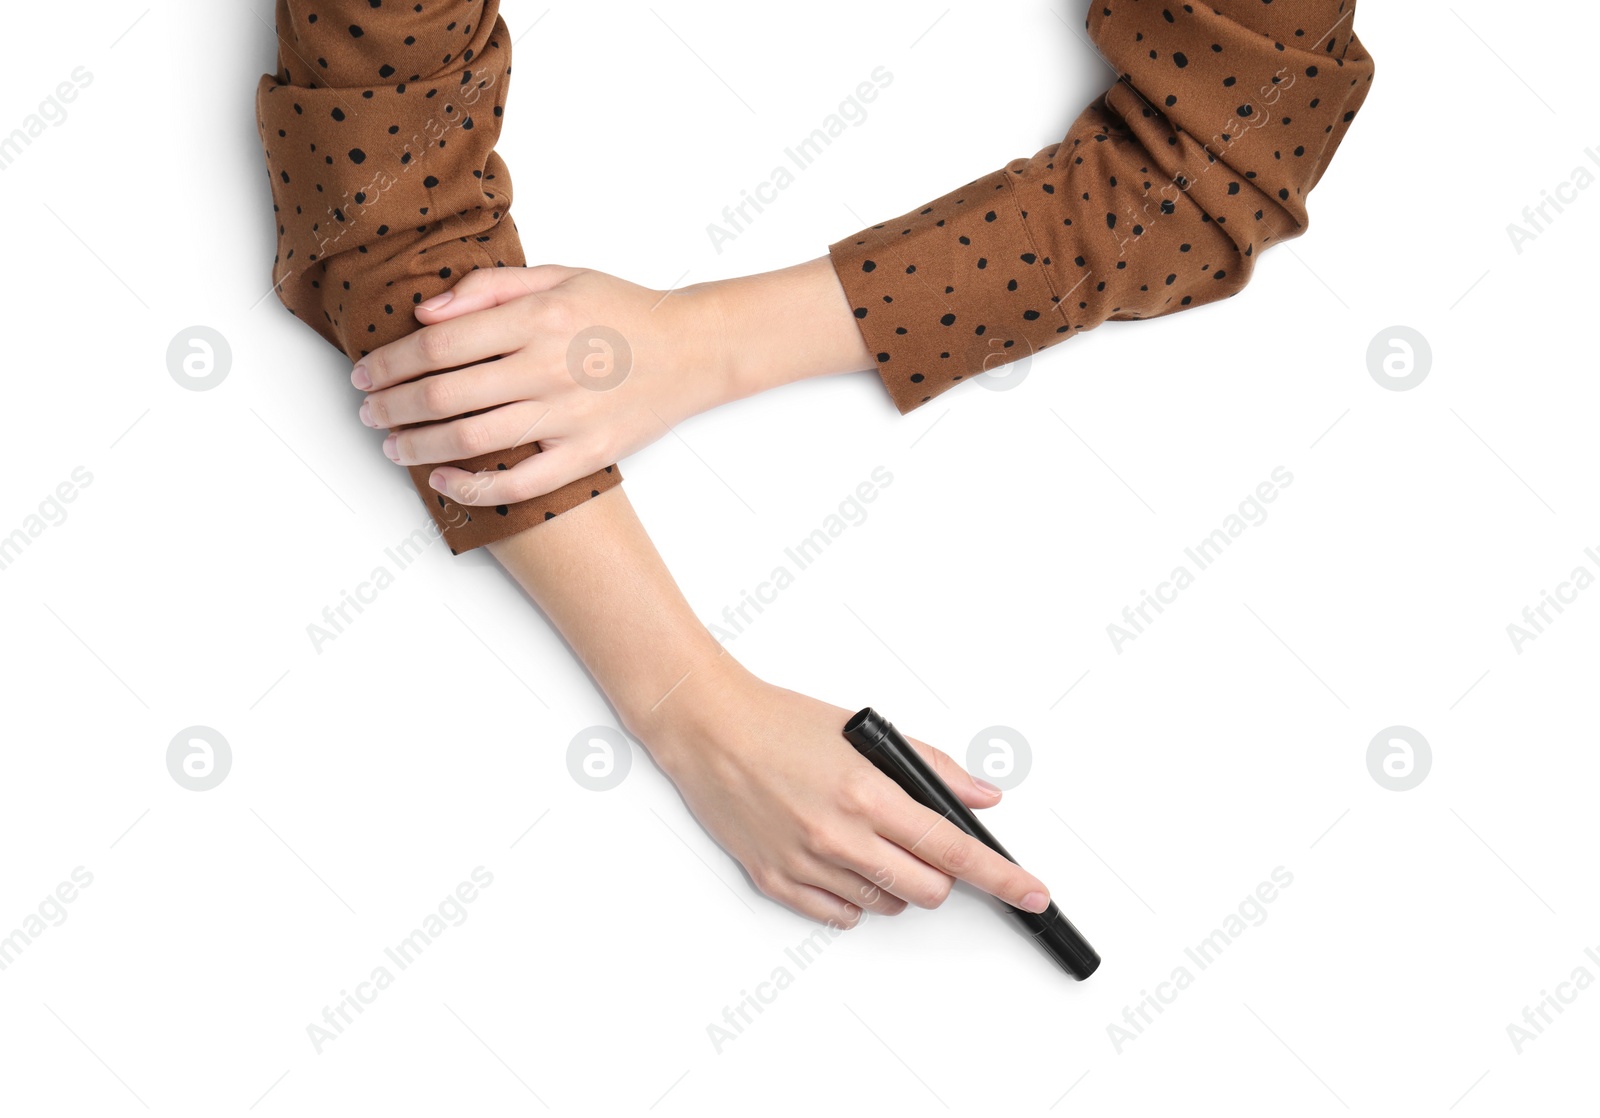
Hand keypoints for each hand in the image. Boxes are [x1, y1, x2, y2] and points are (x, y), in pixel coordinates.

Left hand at [353, 264, 734, 505]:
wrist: (693, 349)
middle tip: (368, 412)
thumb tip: (425, 312)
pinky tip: (443, 479)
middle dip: (391, 406)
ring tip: (392, 445)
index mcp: (537, 317)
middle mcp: (547, 367)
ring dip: (416, 445)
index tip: (366, 373)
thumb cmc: (623, 311)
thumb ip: (490, 288)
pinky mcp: (587, 454)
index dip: (390, 362)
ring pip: (470, 439)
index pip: (439, 344)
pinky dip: (472, 487)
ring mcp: (568, 415)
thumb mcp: (559, 275)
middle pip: (443, 394)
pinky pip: (519, 482)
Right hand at [641, 660, 1053, 926]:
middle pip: (928, 892)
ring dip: (895, 883)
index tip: (1033, 893)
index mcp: (867, 794)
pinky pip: (839, 916)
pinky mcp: (775, 881)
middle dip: (941, 875)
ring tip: (869, 840)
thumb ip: (932, 767)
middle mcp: (839, 836)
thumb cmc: (781, 722)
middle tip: (926, 847)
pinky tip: (842, 863)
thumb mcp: (866, 734)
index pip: (954, 850)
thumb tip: (980, 797)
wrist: (708, 728)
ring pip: (886, 905)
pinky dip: (854, 897)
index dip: (1002, 877)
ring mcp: (806, 864)